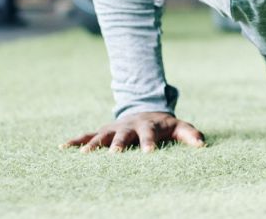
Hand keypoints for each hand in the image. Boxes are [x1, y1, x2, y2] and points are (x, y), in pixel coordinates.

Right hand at [60, 112, 205, 152]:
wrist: (147, 109)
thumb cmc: (165, 124)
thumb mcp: (179, 127)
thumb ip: (191, 134)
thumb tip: (203, 145)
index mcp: (148, 125)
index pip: (150, 135)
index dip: (150, 144)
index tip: (149, 154)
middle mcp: (129, 126)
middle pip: (123, 135)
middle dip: (119, 144)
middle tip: (114, 155)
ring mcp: (115, 127)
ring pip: (103, 135)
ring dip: (94, 144)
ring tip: (84, 155)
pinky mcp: (104, 130)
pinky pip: (88, 135)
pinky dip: (76, 140)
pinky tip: (62, 148)